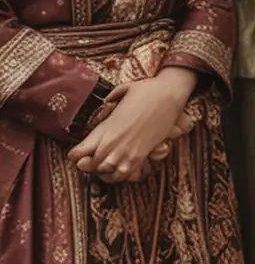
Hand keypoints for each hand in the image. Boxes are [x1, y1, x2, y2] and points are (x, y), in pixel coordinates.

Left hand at [69, 69, 194, 182]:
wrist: (169, 93)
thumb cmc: (147, 89)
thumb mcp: (123, 89)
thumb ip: (111, 97)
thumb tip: (106, 101)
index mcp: (105, 128)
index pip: (78, 153)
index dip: (76, 155)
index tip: (78, 153)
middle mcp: (113, 143)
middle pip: (91, 165)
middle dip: (89, 164)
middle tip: (92, 159)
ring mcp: (128, 151)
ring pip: (107, 172)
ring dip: (104, 170)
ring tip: (106, 164)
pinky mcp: (142, 155)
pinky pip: (125, 174)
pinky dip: (121, 175)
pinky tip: (120, 168)